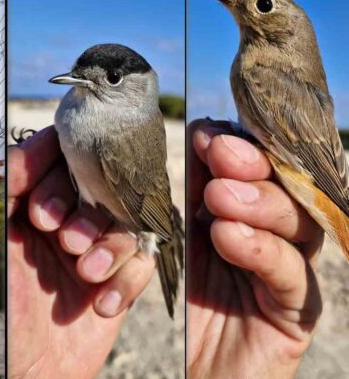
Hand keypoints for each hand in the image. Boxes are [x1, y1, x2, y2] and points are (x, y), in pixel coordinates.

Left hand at [8, 126, 156, 377]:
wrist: (28, 367)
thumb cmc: (6, 304)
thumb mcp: (2, 237)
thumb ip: (13, 184)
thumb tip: (39, 140)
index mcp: (43, 205)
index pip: (67, 165)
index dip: (61, 180)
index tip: (44, 212)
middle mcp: (73, 222)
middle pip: (103, 190)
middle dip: (87, 215)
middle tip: (65, 241)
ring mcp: (100, 250)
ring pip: (127, 225)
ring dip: (109, 248)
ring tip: (84, 273)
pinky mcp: (121, 280)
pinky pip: (143, 264)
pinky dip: (126, 282)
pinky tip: (101, 304)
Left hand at [186, 119, 322, 377]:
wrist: (203, 372)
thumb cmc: (194, 301)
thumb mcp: (187, 239)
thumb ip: (196, 194)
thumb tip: (200, 134)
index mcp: (257, 215)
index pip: (265, 170)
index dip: (241, 146)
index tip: (205, 132)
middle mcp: (283, 238)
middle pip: (289, 190)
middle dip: (254, 165)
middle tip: (220, 152)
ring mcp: (295, 273)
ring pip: (300, 226)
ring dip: (259, 203)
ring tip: (218, 195)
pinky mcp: (298, 312)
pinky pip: (292, 276)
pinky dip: (261, 250)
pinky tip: (228, 235)